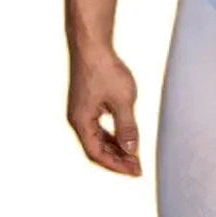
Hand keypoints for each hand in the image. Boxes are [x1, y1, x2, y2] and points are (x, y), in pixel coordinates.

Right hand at [67, 49, 141, 175]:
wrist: (92, 45)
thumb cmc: (105, 70)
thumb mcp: (123, 101)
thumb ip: (127, 127)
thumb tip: (132, 150)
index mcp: (81, 122)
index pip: (97, 154)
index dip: (116, 166)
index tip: (135, 171)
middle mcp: (77, 119)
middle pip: (96, 149)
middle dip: (117, 159)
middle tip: (138, 167)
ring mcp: (81, 111)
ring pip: (97, 139)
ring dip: (115, 149)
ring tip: (134, 155)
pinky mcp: (86, 103)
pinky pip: (98, 127)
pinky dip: (112, 136)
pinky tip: (125, 138)